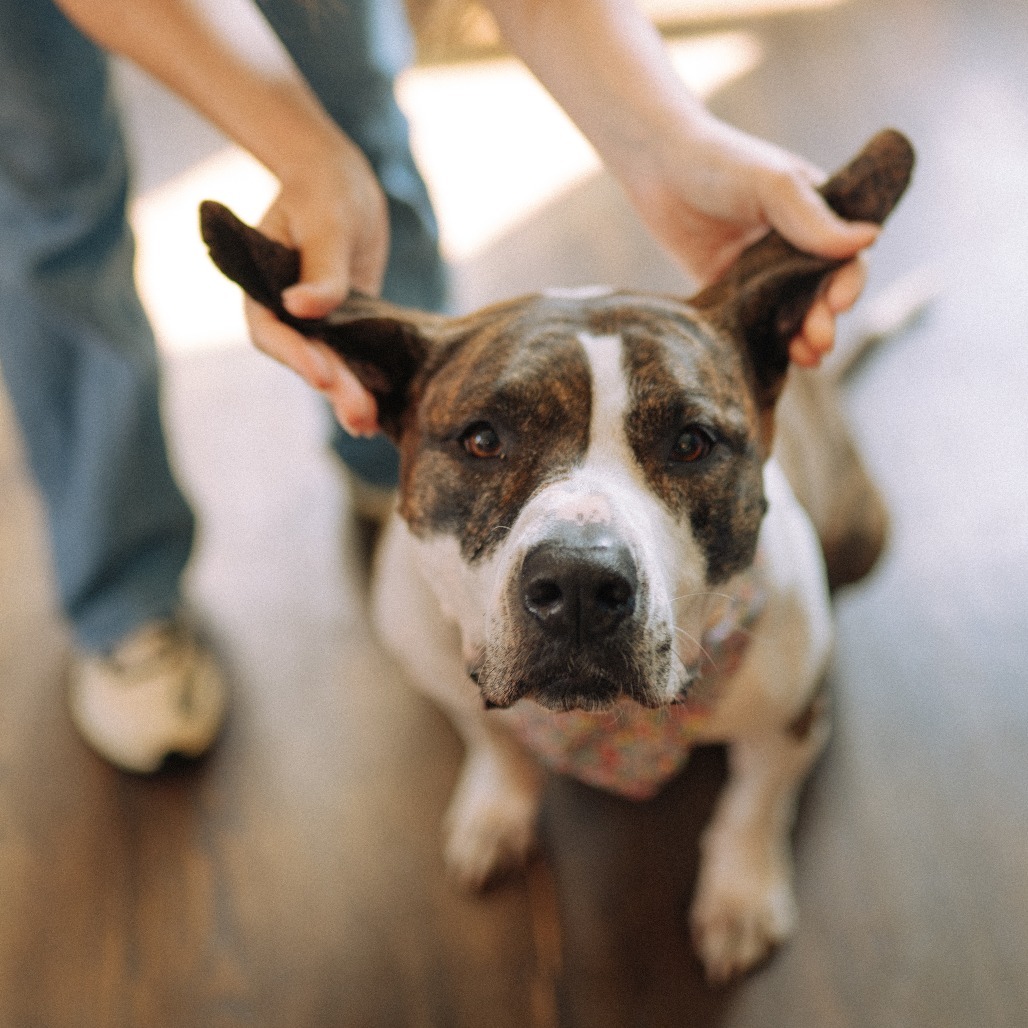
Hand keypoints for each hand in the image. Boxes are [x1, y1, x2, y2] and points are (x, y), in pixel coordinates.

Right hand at [244, 136, 389, 434]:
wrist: (341, 185)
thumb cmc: (325, 191)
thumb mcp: (326, 221)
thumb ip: (321, 268)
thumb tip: (302, 307)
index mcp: (263, 286)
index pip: (271, 330)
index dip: (294, 355)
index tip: (321, 375)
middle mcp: (284, 311)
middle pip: (303, 358)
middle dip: (332, 386)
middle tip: (360, 413)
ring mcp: (313, 323)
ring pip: (328, 367)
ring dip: (348, 396)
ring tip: (369, 425)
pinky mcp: (342, 327)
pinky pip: (350, 360)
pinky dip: (364, 384)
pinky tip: (380, 414)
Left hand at [621, 119, 878, 365]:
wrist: (656, 165)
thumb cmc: (721, 161)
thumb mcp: (771, 184)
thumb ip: (812, 216)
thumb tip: (868, 240)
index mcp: (816, 218)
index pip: (845, 259)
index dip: (848, 284)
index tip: (840, 303)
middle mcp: (793, 248)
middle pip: (819, 295)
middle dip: (824, 320)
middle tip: (820, 341)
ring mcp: (761, 273)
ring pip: (789, 314)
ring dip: (800, 338)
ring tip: (805, 359)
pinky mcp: (728, 292)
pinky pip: (751, 323)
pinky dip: (763, 344)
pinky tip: (770, 362)